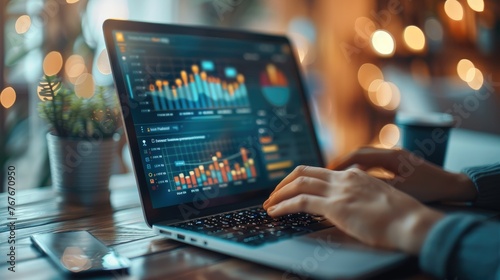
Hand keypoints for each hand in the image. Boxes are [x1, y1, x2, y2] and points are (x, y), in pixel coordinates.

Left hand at [263, 166, 443, 253]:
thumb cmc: (402, 217)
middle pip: (304, 172)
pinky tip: (275, 212)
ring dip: (279, 194)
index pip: (320, 172)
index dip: (301, 179)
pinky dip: (283, 206)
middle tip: (273, 194)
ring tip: (268, 204)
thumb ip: (362, 196)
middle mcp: (344, 178)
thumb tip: (349, 203)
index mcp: (355, 175)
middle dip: (284, 183)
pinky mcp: (335, 206)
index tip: (292, 189)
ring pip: (298, 184)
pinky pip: (300, 202)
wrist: (412, 222)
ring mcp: (339, 190)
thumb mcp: (380, 199)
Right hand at [334, 147, 475, 201]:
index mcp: (391, 156)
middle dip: (343, 162)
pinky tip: (357, 179)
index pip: (358, 155)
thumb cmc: (429, 189)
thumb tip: (353, 186)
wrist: (453, 186)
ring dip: (352, 166)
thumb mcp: (400, 190)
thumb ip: (376, 186)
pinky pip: (375, 163)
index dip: (341, 163)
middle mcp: (391, 152)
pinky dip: (363, 169)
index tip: (327, 171)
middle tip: (327, 172)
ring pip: (367, 158)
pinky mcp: (399, 163)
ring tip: (338, 176)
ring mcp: (396, 157)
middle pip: (360, 153)